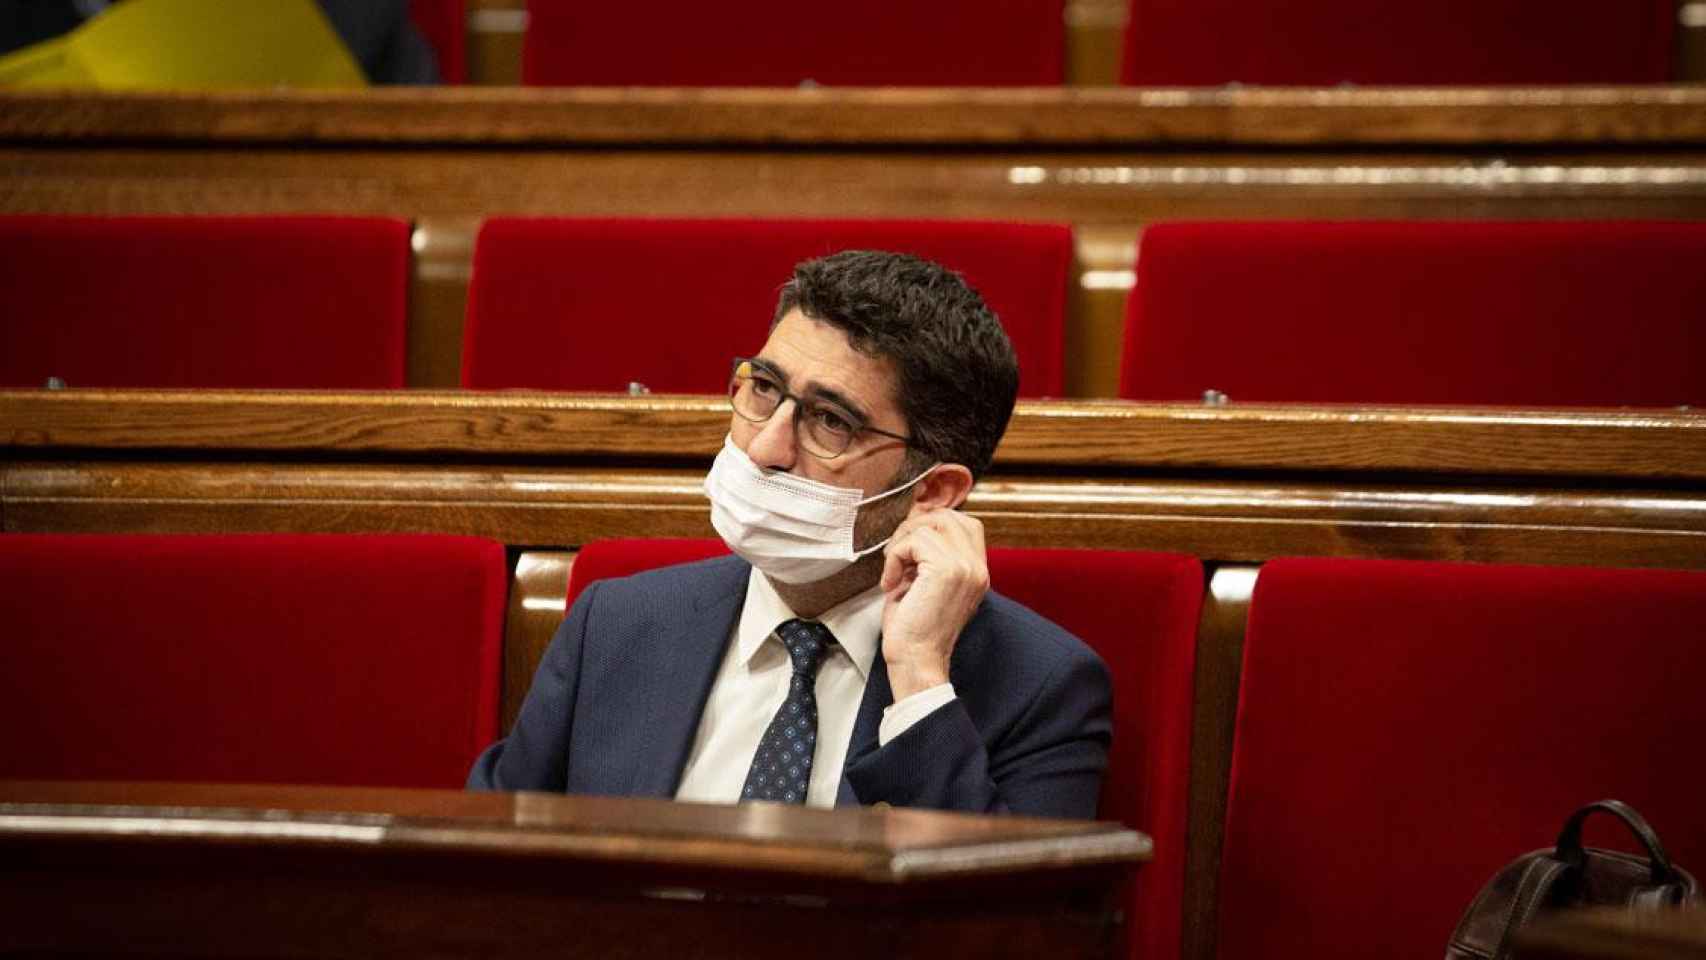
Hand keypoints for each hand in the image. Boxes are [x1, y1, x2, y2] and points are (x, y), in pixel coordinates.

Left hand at [878, 507, 989, 701]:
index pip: (965, 523)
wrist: (916, 661)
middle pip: (948, 516)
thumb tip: (913, 524)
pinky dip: (894, 558)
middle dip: (915, 527)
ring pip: (929, 525)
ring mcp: (966, 567)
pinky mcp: (947, 570)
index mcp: (977, 572)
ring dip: (902, 543)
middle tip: (896, 555)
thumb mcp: (927, 584)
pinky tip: (891, 583)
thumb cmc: (915, 629)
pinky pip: (913, 542)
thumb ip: (929, 556)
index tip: (908, 545)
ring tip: (894, 570)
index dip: (932, 524)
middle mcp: (977, 567)